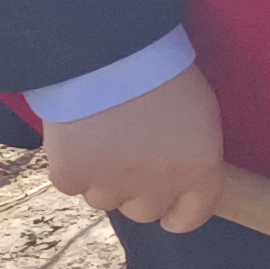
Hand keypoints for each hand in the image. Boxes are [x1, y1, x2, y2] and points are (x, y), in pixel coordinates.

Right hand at [42, 63, 224, 231]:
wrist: (111, 53)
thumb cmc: (163, 72)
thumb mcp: (199, 113)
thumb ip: (191, 152)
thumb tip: (180, 173)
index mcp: (199, 169)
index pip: (192, 215)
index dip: (178, 215)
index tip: (169, 214)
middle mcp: (158, 185)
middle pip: (143, 212)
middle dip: (136, 192)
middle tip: (128, 159)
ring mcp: (112, 183)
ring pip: (103, 200)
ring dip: (101, 179)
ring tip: (102, 138)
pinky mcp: (71, 174)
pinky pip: (69, 184)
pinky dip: (70, 166)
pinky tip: (77, 136)